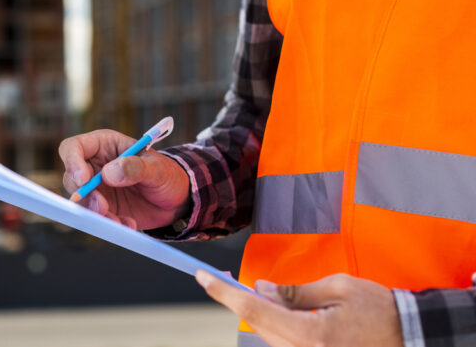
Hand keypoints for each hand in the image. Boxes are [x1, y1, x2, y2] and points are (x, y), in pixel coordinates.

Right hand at [59, 129, 189, 229]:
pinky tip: (128, 224)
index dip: (72, 161)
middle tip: (103, 207)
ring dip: (96, 213)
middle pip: (71, 178)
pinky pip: (96, 218)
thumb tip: (108, 173)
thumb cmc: (166, 174)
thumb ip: (135, 167)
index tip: (83, 180)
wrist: (176, 200)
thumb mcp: (157, 167)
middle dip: (85, 195)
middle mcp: (95, 166)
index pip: (73, 147)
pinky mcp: (103, 208)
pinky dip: (109, 224)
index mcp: (103, 145)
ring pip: (81, 201)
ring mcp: (97, 189)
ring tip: (118, 221)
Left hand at [195, 271, 402, 346]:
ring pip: (269, 337)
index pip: (255, 310)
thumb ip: (295, 292)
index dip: (224, 293)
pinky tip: (284, 311)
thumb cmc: (380, 310)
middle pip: (258, 326)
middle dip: (241, 301)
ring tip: (263, 293)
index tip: (203, 277)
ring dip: (261, 314)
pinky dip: (276, 325)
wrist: (412, 338)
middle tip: (228, 279)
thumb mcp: (338, 288)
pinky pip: (284, 344)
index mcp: (312, 334)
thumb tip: (260, 289)